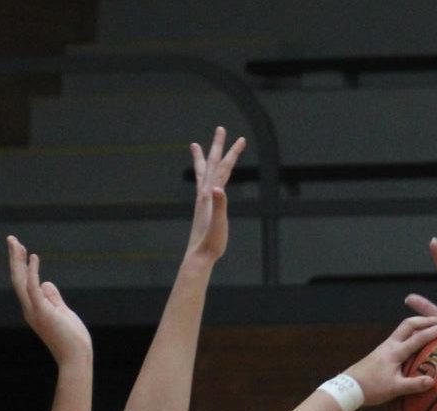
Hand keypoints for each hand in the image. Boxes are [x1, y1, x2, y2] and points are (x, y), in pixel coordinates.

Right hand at [7, 236, 91, 366]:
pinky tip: (34, 257)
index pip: (24, 283)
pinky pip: (33, 288)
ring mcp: (34, 311)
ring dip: (18, 261)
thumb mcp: (62, 312)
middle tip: (11, 239)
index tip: (23, 249)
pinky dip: (32, 272)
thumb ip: (53, 298)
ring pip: (21, 281)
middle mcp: (30, 309)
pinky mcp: (42, 312)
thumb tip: (46, 282)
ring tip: (16, 243)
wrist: (76, 357)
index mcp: (34, 309)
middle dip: (15, 258)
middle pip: (18, 279)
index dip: (22, 265)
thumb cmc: (72, 339)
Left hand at [186, 126, 246, 264]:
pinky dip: (203, 176)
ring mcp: (202, 201)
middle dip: (218, 146)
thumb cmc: (211, 242)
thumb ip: (219, 206)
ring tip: (195, 145)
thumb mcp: (218, 224)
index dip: (232, 153)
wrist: (199, 256)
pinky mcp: (201, 208)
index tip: (241, 139)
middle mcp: (204, 194)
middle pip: (212, 164)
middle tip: (221, 128)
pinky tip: (204, 177)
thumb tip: (219, 189)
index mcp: (210, 195)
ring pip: (203, 173)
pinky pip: (203, 185)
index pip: (223, 168)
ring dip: (202, 158)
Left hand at [344, 315, 436, 406]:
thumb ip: (414, 385)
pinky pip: (398, 338)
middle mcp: (390, 345)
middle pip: (409, 324)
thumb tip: (433, 381)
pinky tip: (413, 344)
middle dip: (426, 320)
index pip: (420, 337)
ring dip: (417, 326)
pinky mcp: (380, 353)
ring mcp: (384, 347)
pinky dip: (410, 335)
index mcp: (395, 351)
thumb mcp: (394, 389)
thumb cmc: (371, 388)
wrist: (348, 387)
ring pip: (403, 329)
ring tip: (429, 328)